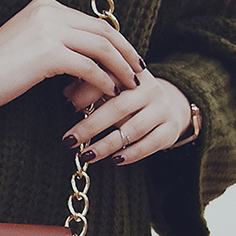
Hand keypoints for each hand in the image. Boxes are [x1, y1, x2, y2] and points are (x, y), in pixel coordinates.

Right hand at [0, 0, 144, 108]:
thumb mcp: (27, 44)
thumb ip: (53, 41)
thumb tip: (82, 59)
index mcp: (45, 6)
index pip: (91, 21)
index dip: (114, 40)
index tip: (127, 57)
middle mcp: (49, 11)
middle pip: (102, 29)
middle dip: (125, 51)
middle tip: (140, 70)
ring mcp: (49, 30)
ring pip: (100, 46)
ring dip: (120, 67)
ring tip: (131, 84)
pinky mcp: (48, 53)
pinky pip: (87, 66)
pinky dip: (103, 80)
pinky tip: (110, 92)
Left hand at [62, 72, 192, 164]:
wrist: (169, 105)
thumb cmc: (127, 97)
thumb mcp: (110, 88)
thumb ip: (88, 88)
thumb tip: (65, 94)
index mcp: (131, 74)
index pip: (109, 80)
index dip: (87, 92)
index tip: (67, 105)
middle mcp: (150, 89)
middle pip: (118, 107)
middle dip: (91, 125)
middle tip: (68, 140)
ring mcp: (162, 109)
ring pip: (133, 129)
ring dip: (107, 145)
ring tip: (85, 155)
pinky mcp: (170, 129)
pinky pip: (151, 144)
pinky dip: (132, 154)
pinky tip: (114, 161)